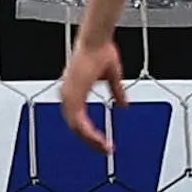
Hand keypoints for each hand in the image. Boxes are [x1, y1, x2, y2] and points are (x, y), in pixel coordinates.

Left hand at [54, 34, 125, 156]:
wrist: (96, 41)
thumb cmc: (100, 51)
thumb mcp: (111, 76)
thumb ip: (116, 92)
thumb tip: (123, 105)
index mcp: (73, 91)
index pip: (77, 118)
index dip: (89, 131)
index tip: (102, 141)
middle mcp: (67, 95)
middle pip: (75, 127)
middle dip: (90, 141)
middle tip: (105, 150)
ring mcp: (68, 96)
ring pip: (76, 128)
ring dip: (91, 140)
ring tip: (105, 149)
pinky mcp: (72, 96)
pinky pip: (78, 123)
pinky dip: (90, 134)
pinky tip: (100, 141)